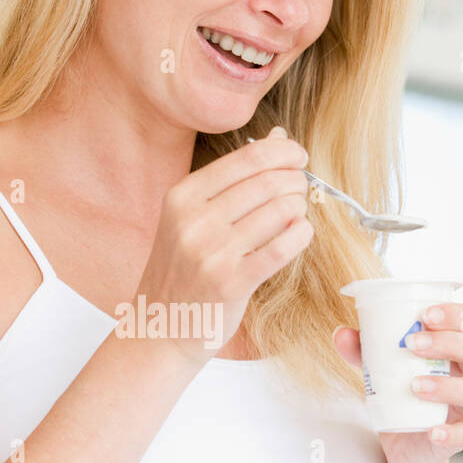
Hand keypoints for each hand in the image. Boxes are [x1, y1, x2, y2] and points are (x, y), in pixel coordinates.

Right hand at [132, 127, 312, 367]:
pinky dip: (301, 235)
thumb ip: (234, 178)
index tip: (298, 156)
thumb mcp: (192, 217)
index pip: (246, 158)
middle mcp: (193, 221)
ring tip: (296, 214)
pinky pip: (283, 248)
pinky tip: (300, 234)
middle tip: (301, 188)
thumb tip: (279, 137)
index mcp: (182, 196)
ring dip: (299, 208)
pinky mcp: (232, 283)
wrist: (162, 326)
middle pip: (267, 182)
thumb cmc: (183, 268)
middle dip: (296, 180)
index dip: (283, 152)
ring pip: (280, 211)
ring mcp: (212, 253)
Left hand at [332, 302, 462, 462]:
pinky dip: (450, 432)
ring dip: (447, 386)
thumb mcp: (380, 369)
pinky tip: (432, 431)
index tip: (426, 314)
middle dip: (449, 342)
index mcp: (456, 348)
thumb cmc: (400, 392)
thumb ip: (363, 351)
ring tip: (414, 386)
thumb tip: (341, 333)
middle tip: (412, 344)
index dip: (456, 314)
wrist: (403, 441)